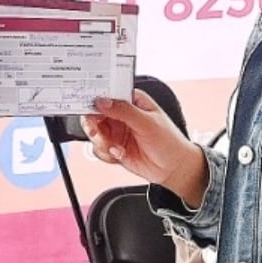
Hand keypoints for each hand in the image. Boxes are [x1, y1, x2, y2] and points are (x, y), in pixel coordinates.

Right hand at [82, 91, 207, 206]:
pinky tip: (120, 154)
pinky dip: (106, 154)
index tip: (87, 106)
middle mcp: (121, 115)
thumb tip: (102, 101)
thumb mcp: (147, 122)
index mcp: (131, 101)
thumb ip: (124, 111)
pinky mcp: (114, 147)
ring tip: (115, 148)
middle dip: (92, 125)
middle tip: (95, 131)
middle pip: (94, 114)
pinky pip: (99, 149)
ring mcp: (116, 132)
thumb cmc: (168, 141)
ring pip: (94, 133)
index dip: (95, 98)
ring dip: (101, 143)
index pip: (107, 94)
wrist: (173, 168)